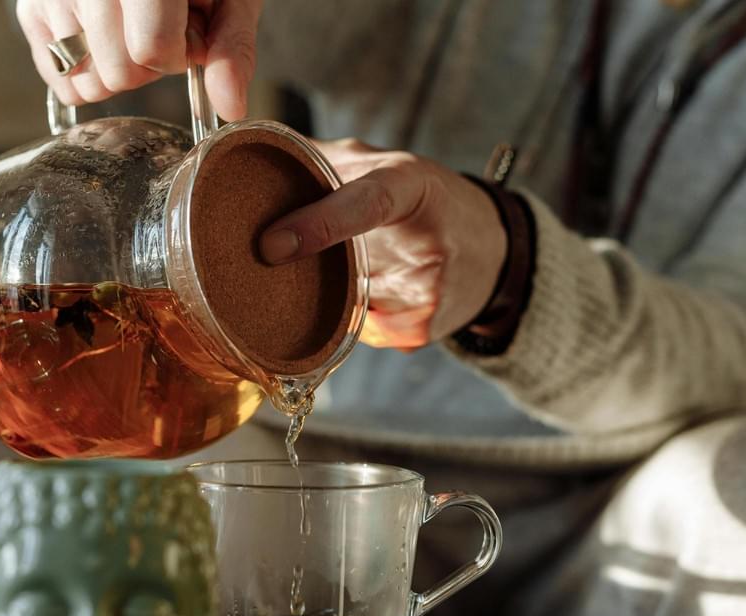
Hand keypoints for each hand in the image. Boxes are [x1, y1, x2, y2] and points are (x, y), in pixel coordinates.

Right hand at [15, 0, 261, 120]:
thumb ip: (229, 47)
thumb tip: (229, 106)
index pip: (151, 48)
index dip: (175, 55)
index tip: (184, 36)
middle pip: (117, 70)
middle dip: (144, 66)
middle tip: (155, 31)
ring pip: (85, 75)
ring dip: (114, 66)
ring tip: (127, 27)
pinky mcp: (30, 4)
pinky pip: (55, 72)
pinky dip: (82, 69)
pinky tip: (102, 41)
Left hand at [260, 139, 507, 348]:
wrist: (493, 253)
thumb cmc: (424, 202)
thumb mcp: (383, 167)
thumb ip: (325, 163)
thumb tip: (252, 155)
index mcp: (412, 185)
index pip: (364, 202)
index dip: (316, 224)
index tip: (270, 245)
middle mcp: (425, 242)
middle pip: (340, 267)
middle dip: (299, 270)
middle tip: (270, 265)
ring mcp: (424, 292)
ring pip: (339, 302)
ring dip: (320, 292)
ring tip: (340, 272)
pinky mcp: (418, 330)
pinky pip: (354, 328)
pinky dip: (341, 314)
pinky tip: (361, 296)